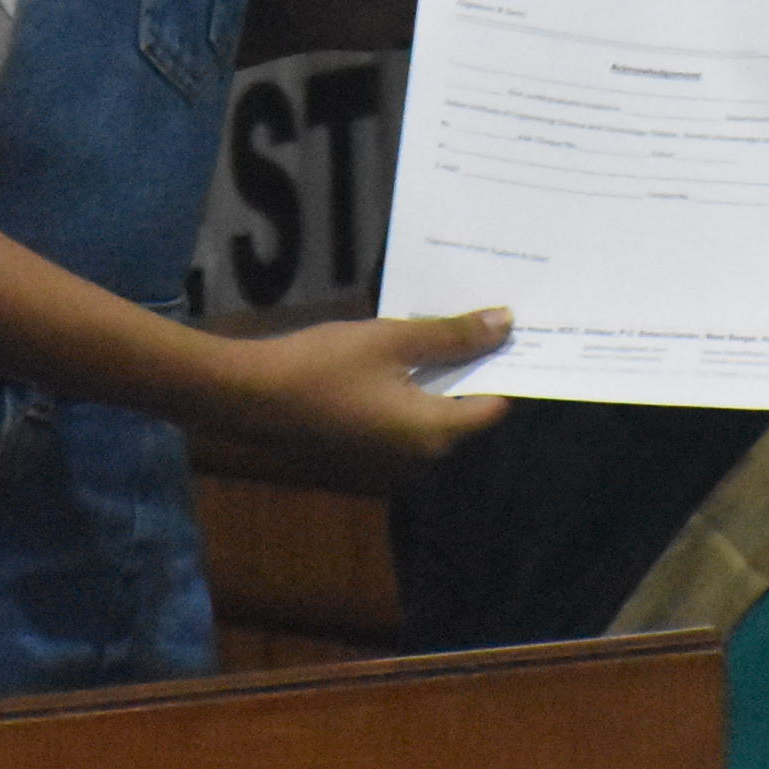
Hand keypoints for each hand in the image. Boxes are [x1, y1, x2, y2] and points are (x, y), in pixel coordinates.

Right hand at [208, 307, 514, 484]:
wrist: (252, 397)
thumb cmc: (325, 366)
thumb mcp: (392, 339)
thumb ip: (451, 335)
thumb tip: (505, 324)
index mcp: (433, 431)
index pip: (492, 405)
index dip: (506, 367)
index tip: (516, 331)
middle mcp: (418, 452)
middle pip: (463, 407)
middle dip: (475, 363)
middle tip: (486, 316)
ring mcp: (389, 452)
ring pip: (432, 407)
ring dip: (441, 370)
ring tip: (449, 321)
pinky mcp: (366, 443)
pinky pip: (405, 411)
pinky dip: (413, 382)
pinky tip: (406, 346)